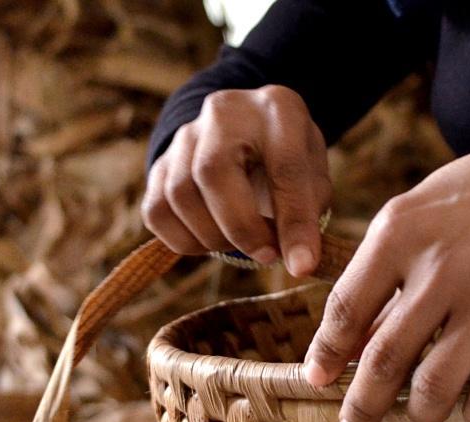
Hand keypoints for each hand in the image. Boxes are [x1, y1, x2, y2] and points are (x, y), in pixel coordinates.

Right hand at [142, 85, 331, 276]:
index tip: (301, 264)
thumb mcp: (313, 174)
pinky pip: (156, 210)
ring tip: (241, 244)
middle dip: (240, 227)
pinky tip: (210, 240)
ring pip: (179, 194)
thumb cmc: (287, 158)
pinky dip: (182, 239)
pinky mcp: (161, 162)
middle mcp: (223, 112)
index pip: (284, 165)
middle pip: (212, 172)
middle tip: (266, 254)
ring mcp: (185, 135)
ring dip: (211, 236)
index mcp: (276, 108)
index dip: (293, 220)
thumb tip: (298, 264)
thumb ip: (306, 213)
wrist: (249, 134)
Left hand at [303, 134, 469, 421]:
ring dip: (420, 412)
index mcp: (401, 232)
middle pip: (384, 358)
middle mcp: (443, 267)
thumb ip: (382, 277)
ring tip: (421, 413)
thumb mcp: (418, 217)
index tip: (318, 379)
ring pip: (435, 386)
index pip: (346, 308)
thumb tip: (347, 351)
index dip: (327, 353)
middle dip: (362, 404)